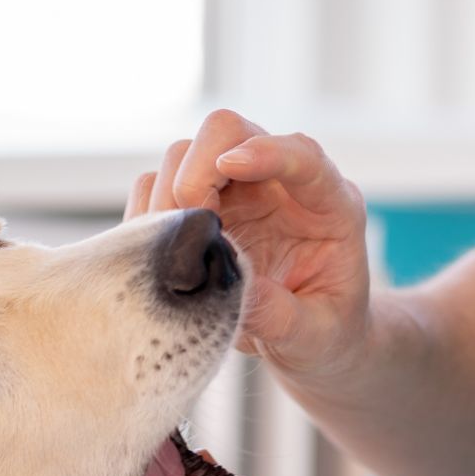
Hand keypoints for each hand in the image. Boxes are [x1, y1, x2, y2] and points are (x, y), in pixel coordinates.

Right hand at [127, 110, 370, 383]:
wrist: (310, 343)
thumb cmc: (324, 334)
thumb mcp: (313, 334)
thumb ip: (278, 314)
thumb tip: (229, 288)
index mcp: (327, 206)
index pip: (301, 154)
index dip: (264, 152)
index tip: (229, 166)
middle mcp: (276, 186)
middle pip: (226, 131)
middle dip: (195, 173)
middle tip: (189, 234)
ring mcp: (234, 194)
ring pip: (182, 157)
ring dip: (166, 200)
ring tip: (175, 257)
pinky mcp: (198, 211)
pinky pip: (155, 189)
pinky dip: (147, 217)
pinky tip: (161, 258)